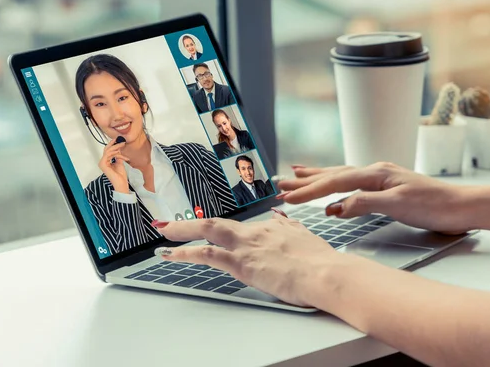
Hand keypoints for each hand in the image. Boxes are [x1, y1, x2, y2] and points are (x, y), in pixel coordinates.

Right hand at [98, 139, 130, 192]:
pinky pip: (107, 155)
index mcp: (106, 161)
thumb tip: (118, 149)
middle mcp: (103, 162)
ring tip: (123, 145)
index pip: (108, 151)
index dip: (113, 145)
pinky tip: (119, 153)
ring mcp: (102, 163)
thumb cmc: (120, 175)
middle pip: (107, 149)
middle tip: (121, 141)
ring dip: (116, 147)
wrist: (121, 182)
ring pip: (108, 151)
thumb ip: (118, 156)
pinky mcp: (103, 164)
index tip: (119, 140)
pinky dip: (114, 153)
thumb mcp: (120, 162)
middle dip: (114, 144)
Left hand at [154, 212, 338, 306]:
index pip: (243, 228)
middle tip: (168, 224)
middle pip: (217, 223)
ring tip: (163, 231)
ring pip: (207, 231)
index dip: (224, 231)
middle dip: (190, 224)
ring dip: (181, 231)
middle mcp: (257, 232)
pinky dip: (185, 251)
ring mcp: (247, 245)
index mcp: (273, 229)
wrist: (326, 272)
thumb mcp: (307, 239)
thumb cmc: (322, 262)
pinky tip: (171, 254)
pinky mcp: (242, 262)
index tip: (213, 232)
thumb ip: (291, 228)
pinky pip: (207, 253)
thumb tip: (283, 218)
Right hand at [278, 162, 468, 234]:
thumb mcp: (399, 205)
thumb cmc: (434, 205)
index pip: (334, 182)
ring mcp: (380, 178)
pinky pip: (352, 184)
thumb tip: (336, 206)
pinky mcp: (385, 188)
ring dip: (317, 178)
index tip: (287, 197)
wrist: (460, 206)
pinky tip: (332, 193)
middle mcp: (375, 171)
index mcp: (376, 174)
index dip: (309, 190)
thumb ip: (366, 203)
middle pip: (332, 174)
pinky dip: (336, 187)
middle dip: (305, 180)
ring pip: (340, 176)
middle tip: (280, 182)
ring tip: (297, 174)